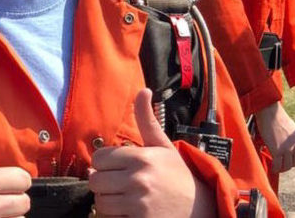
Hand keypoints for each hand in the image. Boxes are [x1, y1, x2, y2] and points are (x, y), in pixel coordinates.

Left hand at [88, 88, 215, 216]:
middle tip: (117, 183)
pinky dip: (115, 215)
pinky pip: (110, 217)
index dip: (103, 163)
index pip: (99, 158)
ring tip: (123, 197)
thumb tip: (143, 90)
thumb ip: (147, 119)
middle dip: (103, 182)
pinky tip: (129, 210)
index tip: (115, 167)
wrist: (199, 207)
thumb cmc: (177, 174)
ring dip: (108, 200)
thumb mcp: (162, 145)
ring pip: (100, 201)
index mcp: (141, 157)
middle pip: (95, 180)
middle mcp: (138, 179)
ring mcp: (138, 203)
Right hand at [255, 101, 294, 173]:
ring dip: (281, 168)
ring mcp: (288, 149)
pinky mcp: (277, 151)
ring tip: (276, 167)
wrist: (270, 111)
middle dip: (288, 164)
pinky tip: (272, 168)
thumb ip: (291, 139)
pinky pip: (277, 165)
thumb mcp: (290, 129)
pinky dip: (275, 168)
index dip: (293, 158)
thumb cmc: (276, 116)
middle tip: (280, 163)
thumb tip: (285, 146)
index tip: (287, 159)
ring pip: (287, 166)